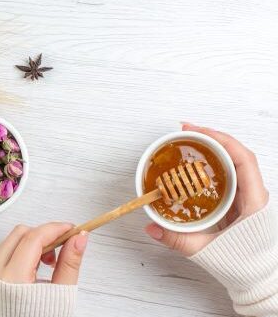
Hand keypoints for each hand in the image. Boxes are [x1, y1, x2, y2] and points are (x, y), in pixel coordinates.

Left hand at [0, 222, 88, 284]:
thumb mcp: (60, 296)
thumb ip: (70, 264)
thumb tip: (79, 240)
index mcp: (14, 279)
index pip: (34, 238)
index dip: (56, 229)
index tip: (71, 229)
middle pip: (21, 233)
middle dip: (44, 234)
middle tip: (62, 246)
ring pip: (11, 240)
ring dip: (33, 242)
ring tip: (50, 262)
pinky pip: (4, 252)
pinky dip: (21, 251)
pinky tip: (35, 266)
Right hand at [145, 123, 269, 255]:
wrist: (258, 279)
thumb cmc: (242, 265)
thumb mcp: (206, 251)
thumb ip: (177, 239)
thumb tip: (151, 227)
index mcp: (254, 201)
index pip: (242, 159)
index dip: (221, 140)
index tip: (197, 131)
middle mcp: (255, 194)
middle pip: (235, 155)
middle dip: (211, 139)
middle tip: (185, 132)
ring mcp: (249, 197)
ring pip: (233, 163)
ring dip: (212, 149)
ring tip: (189, 142)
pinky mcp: (242, 202)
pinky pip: (229, 175)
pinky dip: (213, 164)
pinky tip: (196, 163)